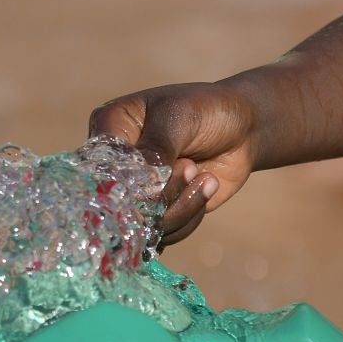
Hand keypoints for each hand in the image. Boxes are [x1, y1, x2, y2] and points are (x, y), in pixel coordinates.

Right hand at [89, 82, 258, 244]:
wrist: (244, 127)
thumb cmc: (206, 109)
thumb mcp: (179, 118)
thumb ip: (155, 149)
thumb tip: (138, 187)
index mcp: (111, 128)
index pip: (99, 165)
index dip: (122, 180)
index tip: (156, 176)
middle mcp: (117, 164)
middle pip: (120, 201)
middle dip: (161, 194)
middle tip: (191, 167)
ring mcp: (137, 189)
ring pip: (145, 223)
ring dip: (182, 206)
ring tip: (203, 175)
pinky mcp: (160, 211)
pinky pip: (166, 232)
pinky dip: (191, 216)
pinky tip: (208, 185)